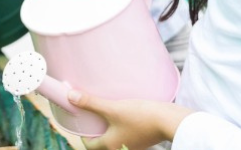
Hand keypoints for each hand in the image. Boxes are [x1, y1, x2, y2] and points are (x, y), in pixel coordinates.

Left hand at [68, 90, 191, 149]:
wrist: (170, 120)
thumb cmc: (141, 117)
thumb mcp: (113, 108)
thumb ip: (91, 103)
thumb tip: (70, 97)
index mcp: (110, 145)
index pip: (89, 145)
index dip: (83, 135)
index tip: (82, 122)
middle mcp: (121, 148)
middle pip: (103, 142)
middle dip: (96, 130)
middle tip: (93, 115)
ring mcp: (134, 144)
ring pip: (116, 137)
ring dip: (111, 127)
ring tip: (108, 111)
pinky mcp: (144, 138)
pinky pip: (128, 133)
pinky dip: (123, 125)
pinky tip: (126, 112)